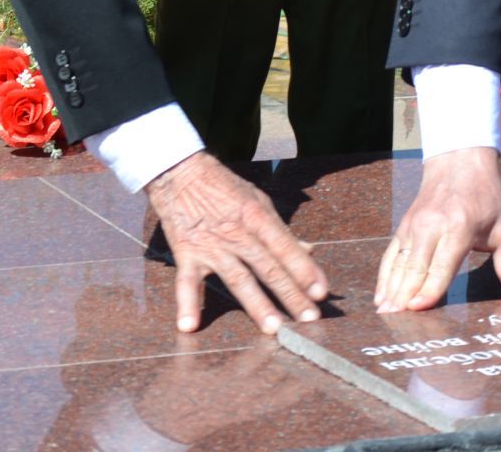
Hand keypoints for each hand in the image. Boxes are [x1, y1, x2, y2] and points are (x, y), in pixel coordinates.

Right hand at [144, 151, 327, 333]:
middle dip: (291, 294)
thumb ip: (281, 230)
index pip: (286, 247)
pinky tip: (190, 325)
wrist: (179, 172)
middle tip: (309, 318)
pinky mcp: (186, 254)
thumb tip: (309, 251)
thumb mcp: (258, 200)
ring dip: (256, 304)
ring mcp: (211, 245)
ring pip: (237, 279)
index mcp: (256, 216)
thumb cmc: (224, 186)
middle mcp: (236, 233)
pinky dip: (187, 304)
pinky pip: (186, 282)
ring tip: (273, 328)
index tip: (321, 293)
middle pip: (268, 268)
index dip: (305, 270)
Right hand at [375, 148, 500, 313]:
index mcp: (459, 227)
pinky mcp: (403, 226)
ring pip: (399, 263)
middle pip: (415, 267)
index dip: (429, 288)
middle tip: (395, 322)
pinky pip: (391, 255)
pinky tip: (381, 297)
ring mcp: (413, 225)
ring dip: (391, 290)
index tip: (417, 308)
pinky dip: (384, 277)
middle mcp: (432, 226)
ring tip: (384, 315)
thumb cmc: (487, 198)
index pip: (442, 265)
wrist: (459, 161)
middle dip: (404, 296)